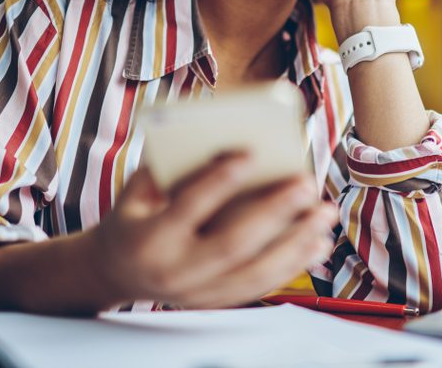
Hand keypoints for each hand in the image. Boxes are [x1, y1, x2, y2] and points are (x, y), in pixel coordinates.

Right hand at [87, 154, 336, 308]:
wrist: (116, 270)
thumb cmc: (136, 214)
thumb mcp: (138, 188)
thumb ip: (174, 166)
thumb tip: (227, 140)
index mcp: (149, 237)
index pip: (189, 207)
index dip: (219, 180)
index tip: (251, 152)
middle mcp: (174, 271)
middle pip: (233, 243)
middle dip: (274, 212)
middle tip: (306, 184)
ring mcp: (197, 293)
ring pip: (256, 271)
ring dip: (297, 242)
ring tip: (325, 212)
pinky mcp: (216, 302)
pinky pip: (261, 285)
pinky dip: (293, 265)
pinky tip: (317, 243)